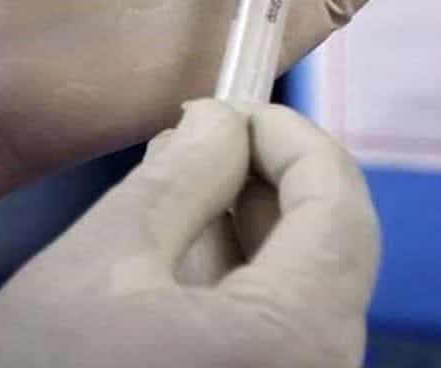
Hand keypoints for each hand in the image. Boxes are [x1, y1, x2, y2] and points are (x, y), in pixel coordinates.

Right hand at [0, 100, 380, 367]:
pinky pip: (276, 334)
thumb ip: (180, 176)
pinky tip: (182, 249)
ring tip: (184, 177)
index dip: (294, 138)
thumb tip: (222, 120)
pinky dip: (240, 284)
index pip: (339, 205)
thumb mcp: (101, 262)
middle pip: (330, 248)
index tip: (240, 101)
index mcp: (297, 338)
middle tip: (208, 133)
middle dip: (269, 179)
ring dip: (251, 229)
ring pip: (303, 291)